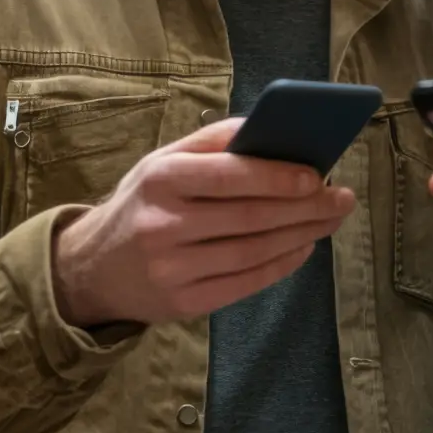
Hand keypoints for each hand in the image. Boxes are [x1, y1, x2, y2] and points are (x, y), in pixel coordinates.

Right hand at [53, 118, 354, 326]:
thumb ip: (215, 142)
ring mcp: (172, 269)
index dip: (276, 175)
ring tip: (330, 220)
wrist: (90, 268)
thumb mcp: (163, 161)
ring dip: (301, 235)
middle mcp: (163, 225)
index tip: (317, 174)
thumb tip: (275, 128)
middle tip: (342, 198)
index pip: (227, 175)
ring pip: (253, 251)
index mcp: (159, 179)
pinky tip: (304, 248)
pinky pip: (245, 283)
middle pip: (249, 217)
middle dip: (305, 207)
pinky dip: (281, 265)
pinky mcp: (183, 304)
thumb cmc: (142, 203)